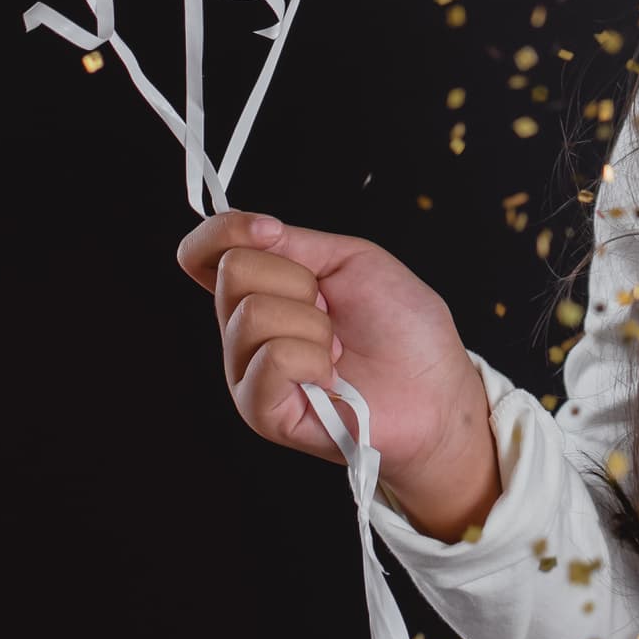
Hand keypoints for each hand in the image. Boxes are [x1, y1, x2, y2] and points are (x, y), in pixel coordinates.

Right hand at [175, 211, 499, 539]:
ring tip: (336, 348)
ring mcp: (247, 371)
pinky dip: (313, 358)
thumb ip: (293, 243)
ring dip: (315, 325)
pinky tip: (330, 376)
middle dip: (299, 280)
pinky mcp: (261, 410)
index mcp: (262, 288)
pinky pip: (271, 360)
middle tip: (331, 310)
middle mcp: (244, 330)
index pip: (202, 252)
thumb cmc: (402, 328)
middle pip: (233, 271)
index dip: (225, 231)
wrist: (436, 387)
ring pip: (252, 314)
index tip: (273, 231)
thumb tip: (249, 228)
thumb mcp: (350, 261)